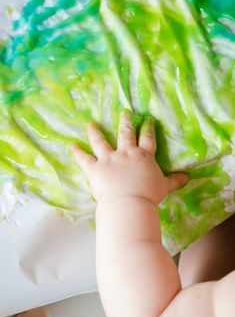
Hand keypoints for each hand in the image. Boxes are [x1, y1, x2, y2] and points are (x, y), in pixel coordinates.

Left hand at [72, 112, 187, 204]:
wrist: (129, 203)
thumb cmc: (148, 195)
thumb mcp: (164, 187)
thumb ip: (174, 180)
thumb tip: (187, 177)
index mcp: (143, 156)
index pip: (147, 139)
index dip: (147, 129)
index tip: (147, 120)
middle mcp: (126, 153)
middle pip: (125, 134)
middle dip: (125, 122)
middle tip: (124, 112)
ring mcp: (109, 159)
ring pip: (101, 142)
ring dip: (95, 133)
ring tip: (90, 124)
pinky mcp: (95, 169)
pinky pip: (85, 159)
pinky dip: (78, 153)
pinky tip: (72, 146)